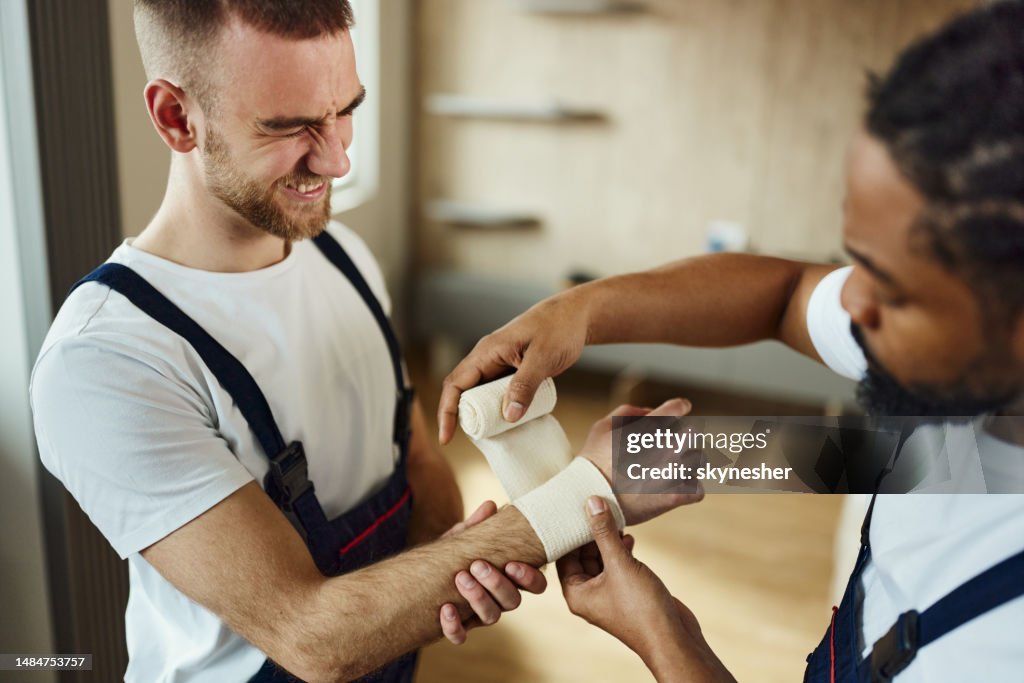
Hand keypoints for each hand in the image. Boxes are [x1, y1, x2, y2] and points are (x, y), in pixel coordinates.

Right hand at [438, 290, 590, 443]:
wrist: (575, 316)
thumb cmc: (559, 329)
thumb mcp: (543, 358)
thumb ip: (525, 385)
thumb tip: (509, 416)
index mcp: (487, 352)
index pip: (455, 384)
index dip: (447, 411)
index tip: (446, 437)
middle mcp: (488, 359)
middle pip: (465, 392)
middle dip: (464, 417)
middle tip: (477, 440)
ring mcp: (500, 365)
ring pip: (481, 394)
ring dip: (483, 415)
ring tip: (491, 437)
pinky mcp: (512, 371)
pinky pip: (498, 393)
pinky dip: (499, 408)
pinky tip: (508, 423)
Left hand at [438, 501, 547, 644]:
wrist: (419, 579)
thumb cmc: (452, 556)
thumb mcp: (462, 540)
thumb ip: (475, 527)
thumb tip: (489, 506)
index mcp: (508, 578)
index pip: (534, 584)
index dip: (529, 578)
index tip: (512, 565)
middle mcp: (499, 599)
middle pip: (512, 601)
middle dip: (497, 583)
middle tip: (477, 565)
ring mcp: (478, 615)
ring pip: (491, 617)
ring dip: (477, 598)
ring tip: (460, 578)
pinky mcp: (458, 628)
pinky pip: (460, 635)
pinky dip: (454, 626)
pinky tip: (445, 609)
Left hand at [558, 498, 734, 681]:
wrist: (673, 639)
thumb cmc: (642, 608)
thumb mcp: (619, 564)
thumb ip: (604, 533)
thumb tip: (591, 503)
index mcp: (576, 593)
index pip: (563, 555)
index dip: (570, 532)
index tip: (576, 508)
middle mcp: (589, 595)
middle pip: (582, 556)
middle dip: (591, 534)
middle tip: (599, 509)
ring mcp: (608, 595)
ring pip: (602, 559)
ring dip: (608, 541)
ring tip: (617, 522)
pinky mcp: (627, 593)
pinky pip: (617, 567)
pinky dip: (621, 552)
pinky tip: (630, 539)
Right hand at [579, 399, 703, 524]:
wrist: (586, 498)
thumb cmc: (592, 461)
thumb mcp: (601, 427)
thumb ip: (627, 412)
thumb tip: (650, 411)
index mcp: (650, 428)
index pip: (679, 407)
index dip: (679, 407)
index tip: (680, 411)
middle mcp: (666, 447)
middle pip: (694, 432)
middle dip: (684, 436)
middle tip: (674, 445)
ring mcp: (673, 472)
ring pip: (700, 461)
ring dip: (690, 463)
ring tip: (674, 469)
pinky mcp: (675, 497)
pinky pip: (697, 490)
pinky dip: (689, 490)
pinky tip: (676, 489)